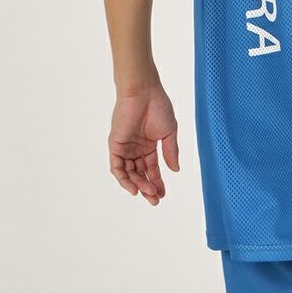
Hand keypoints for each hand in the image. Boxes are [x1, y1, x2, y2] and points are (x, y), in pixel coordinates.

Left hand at [108, 82, 179, 205]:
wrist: (144, 92)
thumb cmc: (158, 107)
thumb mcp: (169, 132)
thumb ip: (170, 151)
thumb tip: (175, 170)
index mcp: (149, 145)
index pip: (151, 169)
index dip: (157, 182)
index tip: (163, 194)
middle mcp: (136, 148)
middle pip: (140, 174)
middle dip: (148, 187)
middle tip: (156, 200)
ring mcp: (125, 147)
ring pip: (129, 173)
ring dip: (138, 185)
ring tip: (148, 193)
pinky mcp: (116, 145)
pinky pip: (117, 167)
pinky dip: (124, 179)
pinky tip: (134, 188)